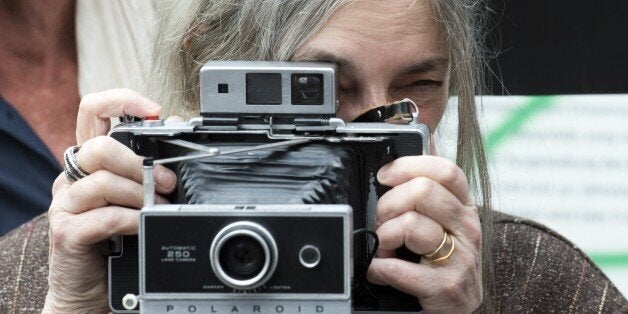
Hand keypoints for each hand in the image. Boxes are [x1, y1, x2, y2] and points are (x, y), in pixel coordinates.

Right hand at [43, 89, 177, 312]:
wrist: (91, 286)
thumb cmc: (117, 238)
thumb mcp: (135, 195)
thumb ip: (147, 166)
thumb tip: (174, 131)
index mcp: (90, 160)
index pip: (92, 110)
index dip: (122, 100)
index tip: (154, 111)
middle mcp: (73, 176)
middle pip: (100, 147)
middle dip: (142, 164)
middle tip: (168, 183)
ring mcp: (66, 203)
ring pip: (103, 182)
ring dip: (140, 195)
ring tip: (157, 208)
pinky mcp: (66, 231)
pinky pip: (105, 216)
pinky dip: (132, 219)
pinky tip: (142, 225)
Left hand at [366, 153, 482, 312]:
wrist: (454, 311)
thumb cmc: (440, 263)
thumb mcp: (440, 223)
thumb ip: (428, 192)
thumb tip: (416, 148)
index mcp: (464, 208)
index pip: (445, 170)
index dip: (408, 166)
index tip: (384, 175)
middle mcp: (467, 229)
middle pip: (423, 192)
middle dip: (389, 204)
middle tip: (381, 221)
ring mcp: (461, 258)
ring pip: (412, 226)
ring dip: (384, 237)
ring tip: (382, 249)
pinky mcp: (447, 287)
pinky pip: (401, 268)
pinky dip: (381, 269)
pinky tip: (380, 270)